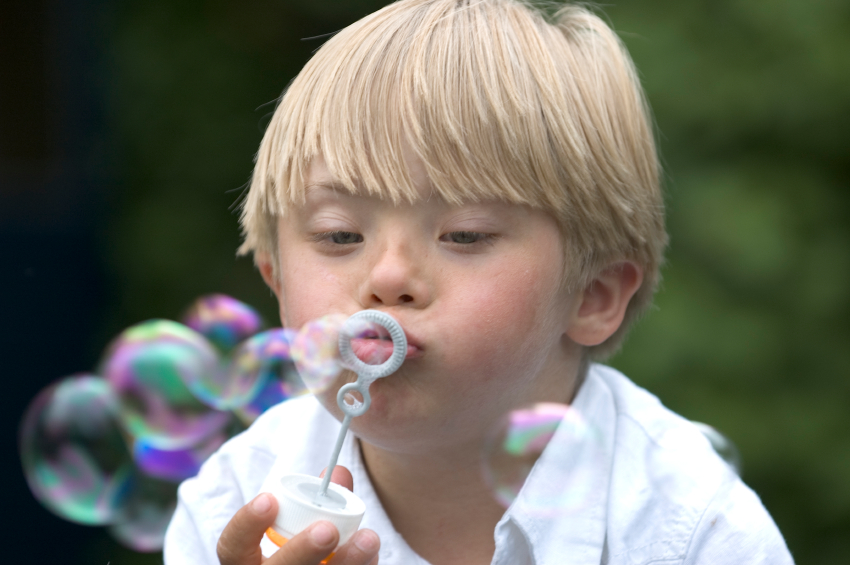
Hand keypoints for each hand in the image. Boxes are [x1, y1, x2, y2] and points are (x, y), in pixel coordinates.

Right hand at [217, 466, 379, 564]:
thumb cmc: (300, 552)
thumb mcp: (299, 529)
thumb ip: (317, 501)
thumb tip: (338, 473)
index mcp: (247, 562)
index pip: (232, 548)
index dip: (246, 525)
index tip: (268, 499)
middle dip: (302, 550)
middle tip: (328, 529)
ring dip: (345, 563)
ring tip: (368, 539)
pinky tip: (371, 555)